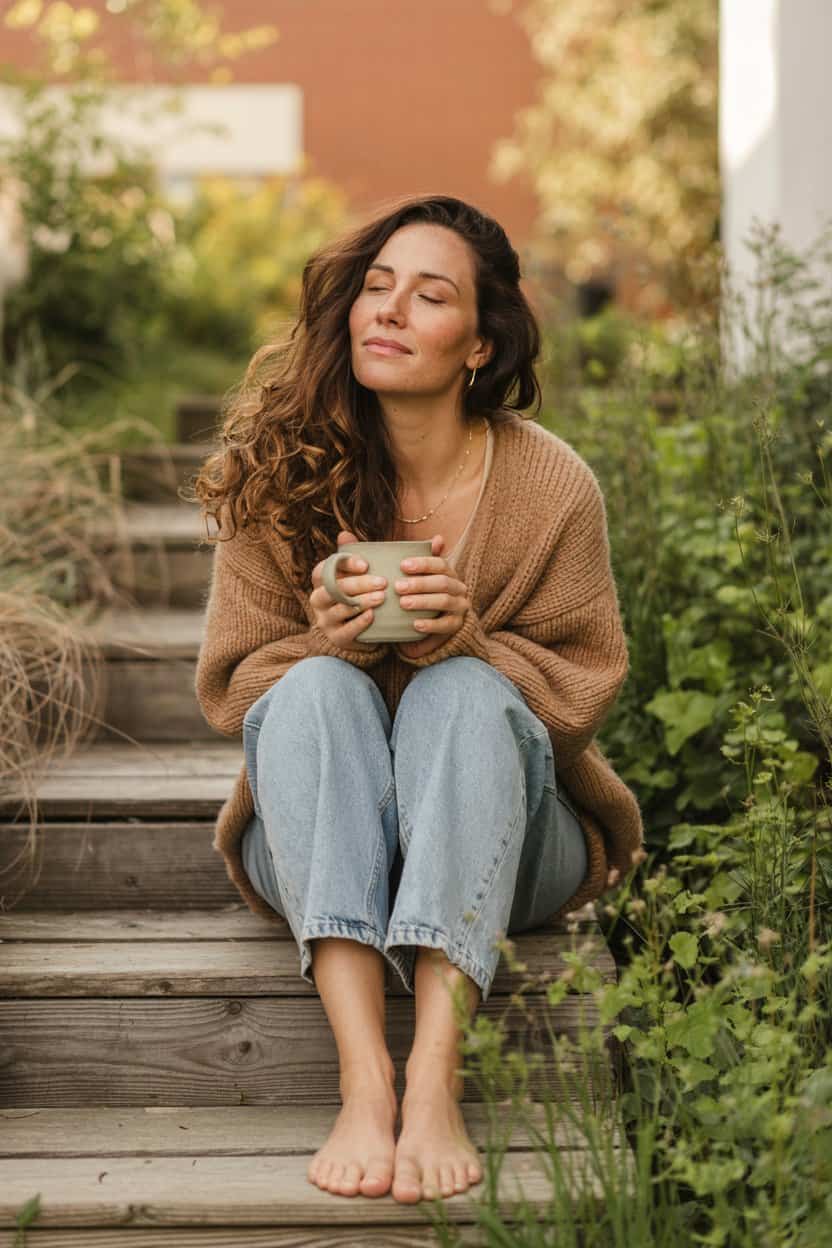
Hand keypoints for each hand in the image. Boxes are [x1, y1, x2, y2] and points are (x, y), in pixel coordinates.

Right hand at [309, 530, 386, 651]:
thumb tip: (344, 534)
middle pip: (334, 589)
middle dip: (359, 584)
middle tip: (383, 582)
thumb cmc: (358, 595)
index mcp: (321, 582)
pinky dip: (360, 622)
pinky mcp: (336, 638)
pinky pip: (346, 630)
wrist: (362, 630)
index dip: (344, 565)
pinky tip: (373, 615)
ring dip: (362, 602)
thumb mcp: (355, 575)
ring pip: (340, 609)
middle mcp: (318, 600)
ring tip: (381, 597)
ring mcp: (325, 620)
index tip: (366, 564)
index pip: (324, 569)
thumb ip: (350, 554)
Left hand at [394, 534, 470, 658]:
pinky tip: (415, 624)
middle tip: (398, 586)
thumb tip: (438, 538)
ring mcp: (460, 607)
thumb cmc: (426, 595)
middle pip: (442, 583)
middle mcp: (459, 588)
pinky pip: (445, 625)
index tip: (402, 565)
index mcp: (450, 574)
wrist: (436, 624)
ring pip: (444, 601)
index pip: (441, 564)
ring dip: (423, 601)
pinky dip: (430, 624)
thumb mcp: (426, 576)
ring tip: (403, 603)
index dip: (423, 564)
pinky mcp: (456, 625)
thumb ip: (427, 559)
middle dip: (419, 583)